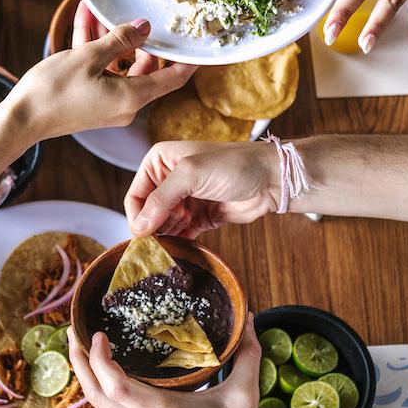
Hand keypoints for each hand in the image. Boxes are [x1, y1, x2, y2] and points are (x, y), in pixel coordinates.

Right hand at [1, 2, 196, 140]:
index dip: (189, 60)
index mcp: (133, 96)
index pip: (174, 78)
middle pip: (145, 66)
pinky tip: (85, 19)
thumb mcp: (89, 57)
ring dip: (109, 37)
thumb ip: (120, 40)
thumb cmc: (55, 91)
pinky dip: (95, 48)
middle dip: (135, 36)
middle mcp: (126, 103)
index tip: (200, 43)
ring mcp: (108, 103)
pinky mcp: (92, 100)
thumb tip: (145, 27)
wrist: (21, 120)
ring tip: (97, 7)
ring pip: (118, 63)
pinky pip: (101, 70)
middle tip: (131, 10)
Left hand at [68, 320, 272, 407]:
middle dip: (79, 361)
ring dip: (87, 376)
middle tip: (73, 331)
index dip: (99, 359)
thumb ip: (248, 356)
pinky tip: (105, 377)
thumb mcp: (244, 398)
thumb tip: (249, 321)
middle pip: (95, 395)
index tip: (98, 334)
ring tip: (83, 348)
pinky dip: (100, 391)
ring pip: (99, 406)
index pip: (115, 387)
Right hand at [126, 141, 278, 237]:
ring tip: (184, 230)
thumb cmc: (234, 165)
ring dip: (169, 234)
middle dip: (155, 227)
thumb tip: (138, 227)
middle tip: (170, 232)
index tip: (143, 235)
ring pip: (163, 226)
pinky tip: (184, 245)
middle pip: (148, 214)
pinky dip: (180, 242)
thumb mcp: (191, 174)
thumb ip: (161, 199)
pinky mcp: (198, 217)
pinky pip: (180, 234)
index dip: (137, 217)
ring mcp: (184, 200)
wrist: (271, 179)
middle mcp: (168, 180)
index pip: (135, 195)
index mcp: (160, 162)